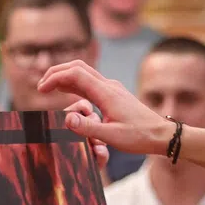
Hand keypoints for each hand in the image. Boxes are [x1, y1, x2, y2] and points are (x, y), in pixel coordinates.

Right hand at [35, 61, 174, 156]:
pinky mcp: (113, 95)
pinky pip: (90, 83)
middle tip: (41, 86)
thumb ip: (87, 128)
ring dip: (65, 77)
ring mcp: (111, 89)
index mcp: (106, 92)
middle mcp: (108, 86)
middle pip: (78, 67)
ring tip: (49, 88)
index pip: (75, 74)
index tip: (42, 89)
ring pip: (84, 73)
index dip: (55, 77)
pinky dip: (75, 84)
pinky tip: (67, 94)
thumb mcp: (112, 136)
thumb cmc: (140, 137)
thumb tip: (65, 118)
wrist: (162, 135)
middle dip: (57, 72)